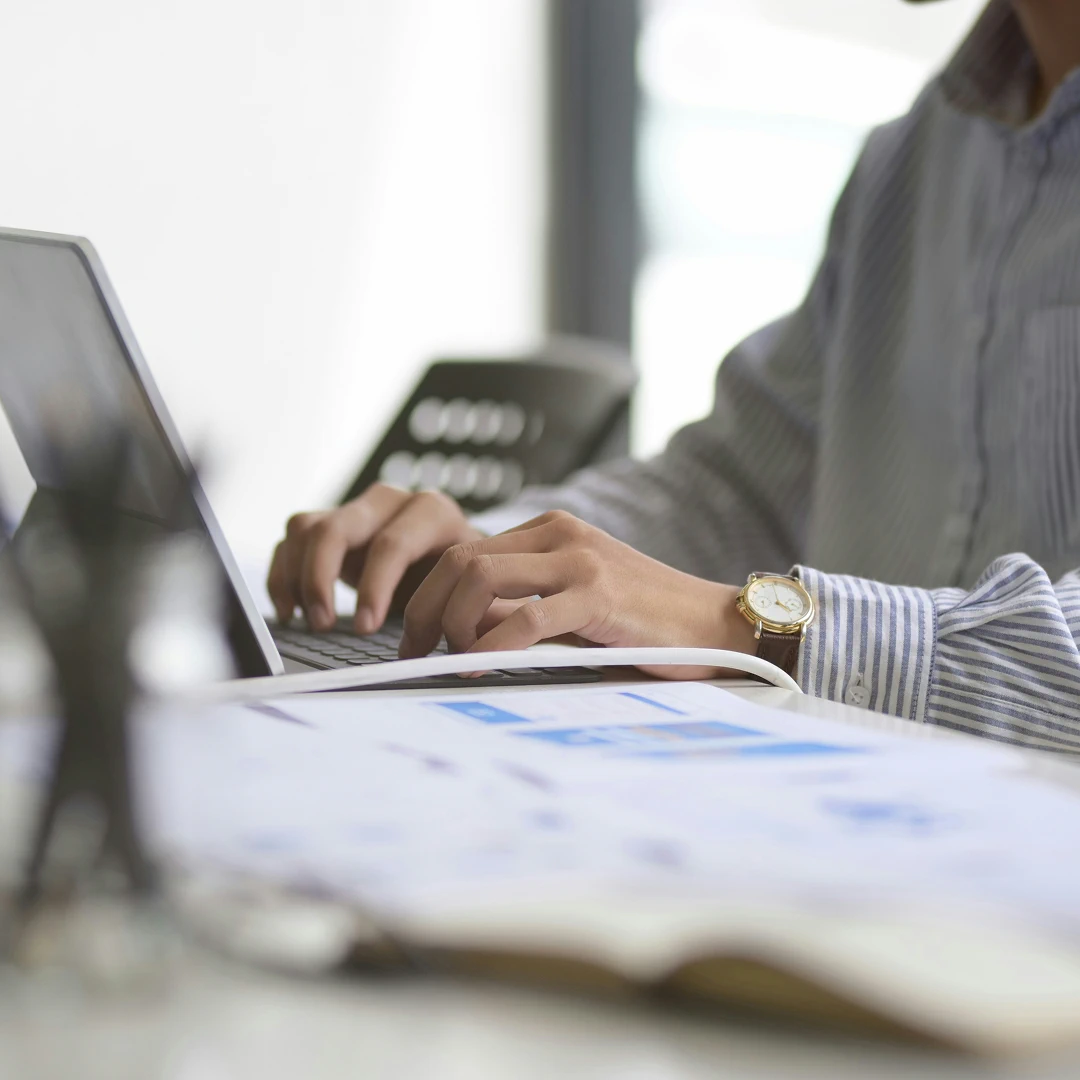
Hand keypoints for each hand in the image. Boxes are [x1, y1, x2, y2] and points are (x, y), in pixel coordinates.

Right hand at [267, 484, 482, 632]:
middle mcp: (392, 503)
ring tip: (311, 622)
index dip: (374, 588)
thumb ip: (488, 615)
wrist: (456, 565)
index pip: (393, 544)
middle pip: (337, 527)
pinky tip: (292, 611)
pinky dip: (284, 575)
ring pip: (308, 528)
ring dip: (299, 577)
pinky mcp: (331, 524)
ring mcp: (358, 510)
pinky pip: (292, 539)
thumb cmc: (473, 582)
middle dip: (322, 579)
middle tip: (323, 626)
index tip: (364, 628)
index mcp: (434, 514)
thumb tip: (479, 648)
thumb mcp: (489, 593)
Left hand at [400, 510, 758, 679]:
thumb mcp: (572, 605)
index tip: (415, 637)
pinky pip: (523, 617)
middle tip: (413, 653)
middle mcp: (557, 532)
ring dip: (452, 625)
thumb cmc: (642, 622)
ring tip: (453, 660)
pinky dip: (490, 646)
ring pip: (478, 577)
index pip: (462, 551)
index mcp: (548, 528)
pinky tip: (480, 667)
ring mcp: (577, 558)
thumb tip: (462, 631)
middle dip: (424, 610)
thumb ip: (521, 607)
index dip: (426, 595)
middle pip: (459, 560)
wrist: (713, 623)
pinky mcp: (596, 593)